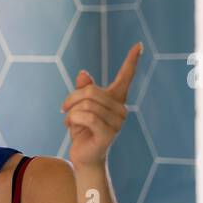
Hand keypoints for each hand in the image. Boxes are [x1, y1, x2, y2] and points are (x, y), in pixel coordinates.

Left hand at [60, 43, 142, 168]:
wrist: (83, 157)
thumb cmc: (82, 131)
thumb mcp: (79, 107)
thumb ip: (83, 90)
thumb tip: (83, 73)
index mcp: (115, 100)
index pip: (125, 77)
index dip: (131, 61)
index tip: (138, 45)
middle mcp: (121, 109)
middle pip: (91, 90)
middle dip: (72, 98)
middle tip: (64, 109)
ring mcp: (117, 122)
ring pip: (87, 104)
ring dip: (71, 112)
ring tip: (69, 121)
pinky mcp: (109, 133)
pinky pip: (87, 116)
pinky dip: (73, 119)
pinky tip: (70, 126)